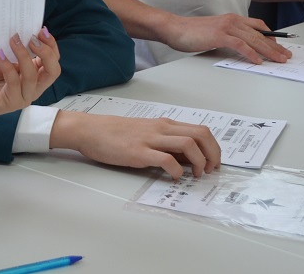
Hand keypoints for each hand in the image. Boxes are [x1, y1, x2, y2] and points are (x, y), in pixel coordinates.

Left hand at [0, 28, 60, 120]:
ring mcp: (23, 97)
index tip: (41, 30)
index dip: (51, 46)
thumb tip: (21, 31)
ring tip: (13, 40)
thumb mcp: (6, 59)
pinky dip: (7, 66)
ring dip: (23, 55)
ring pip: (32, 76)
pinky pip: (13, 83)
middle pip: (53, 72)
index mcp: (36, 76)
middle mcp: (33, 88)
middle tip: (32, 39)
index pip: (53, 62)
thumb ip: (17, 50)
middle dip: (46, 53)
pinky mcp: (10, 103)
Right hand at [50, 112, 220, 179]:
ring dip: (199, 162)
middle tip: (209, 171)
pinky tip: (174, 178)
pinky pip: (167, 160)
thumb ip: (165, 142)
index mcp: (164, 124)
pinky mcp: (139, 152)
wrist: (90, 130)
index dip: (213, 147)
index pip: (201, 130)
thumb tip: (186, 159)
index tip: (212, 163)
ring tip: (195, 175)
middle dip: (213, 155)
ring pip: (188, 145)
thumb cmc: (114, 133)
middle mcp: (161, 129)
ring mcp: (150, 139)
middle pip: (201, 135)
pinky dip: (177, 171)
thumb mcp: (145, 133)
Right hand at [159, 13, 290, 64]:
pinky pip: (240, 45)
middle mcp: (232, 21)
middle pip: (260, 34)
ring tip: (279, 60)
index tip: (280, 46)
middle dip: (276, 46)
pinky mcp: (219, 36)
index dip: (272, 36)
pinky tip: (258, 61)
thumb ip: (228, 36)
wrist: (174, 28)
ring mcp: (226, 27)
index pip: (258, 26)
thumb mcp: (214, 32)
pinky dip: (251, 54)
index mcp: (232, 19)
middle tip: (286, 56)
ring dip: (269, 51)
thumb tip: (240, 47)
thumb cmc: (190, 32)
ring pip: (254, 40)